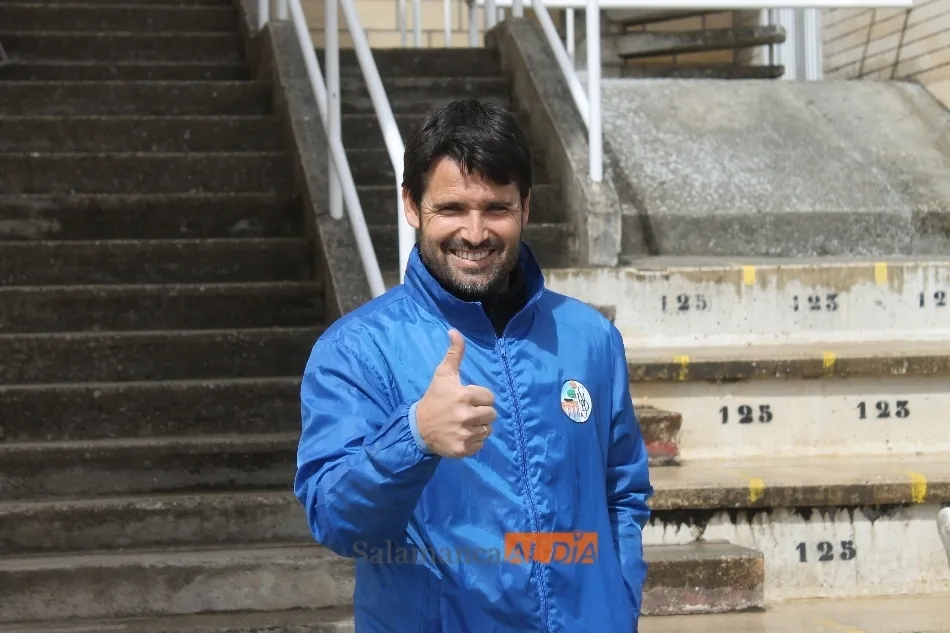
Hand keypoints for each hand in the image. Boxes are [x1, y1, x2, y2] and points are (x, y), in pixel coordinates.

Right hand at [415, 329, 495, 457]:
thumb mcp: (443, 374)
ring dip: (479, 426)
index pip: (490, 397)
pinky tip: (461, 434)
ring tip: (465, 423)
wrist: (418, 427)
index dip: (480, 397)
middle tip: (467, 411)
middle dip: (482, 412)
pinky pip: (481, 444)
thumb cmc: (434, 398)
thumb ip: (454, 353)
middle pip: (492, 414)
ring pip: (488, 430)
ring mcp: (464, 434)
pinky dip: (474, 440)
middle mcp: (466, 416)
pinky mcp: (462, 449)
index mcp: (465, 396)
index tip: (467, 398)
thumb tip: (455, 331)